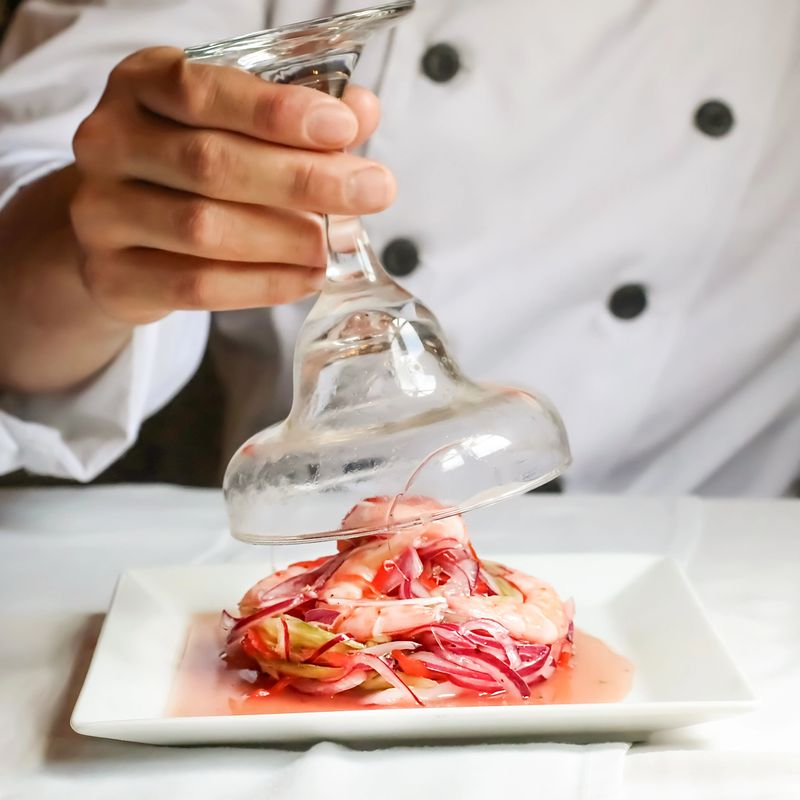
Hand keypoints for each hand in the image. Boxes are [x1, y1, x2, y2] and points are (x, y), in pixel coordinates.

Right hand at [70, 46, 392, 323]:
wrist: (117, 229)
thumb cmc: (185, 166)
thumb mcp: (233, 125)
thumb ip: (295, 117)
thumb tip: (362, 111)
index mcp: (140, 85)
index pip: (203, 90)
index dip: (276, 111)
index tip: (343, 128)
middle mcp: (109, 143)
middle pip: (211, 163)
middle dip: (304, 179)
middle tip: (372, 191)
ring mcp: (101, 213)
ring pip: (203, 228)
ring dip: (286, 238)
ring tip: (337, 243)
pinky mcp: (113, 276)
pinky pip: (197, 286)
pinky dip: (264, 284)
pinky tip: (307, 278)